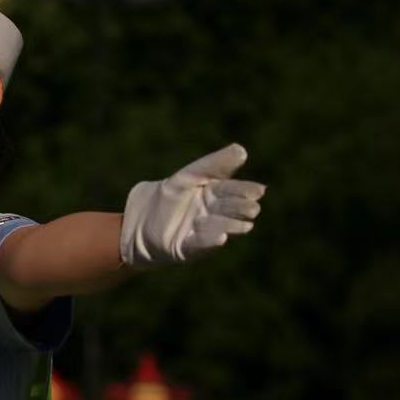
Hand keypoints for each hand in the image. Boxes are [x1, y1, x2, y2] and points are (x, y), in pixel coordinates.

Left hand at [119, 143, 265, 267]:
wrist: (140, 220)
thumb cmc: (167, 196)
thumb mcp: (189, 176)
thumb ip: (213, 164)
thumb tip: (242, 149)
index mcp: (214, 195)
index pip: (231, 190)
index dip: (245, 190)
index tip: (259, 191)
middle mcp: (212, 215)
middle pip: (228, 209)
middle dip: (241, 209)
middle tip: (253, 208)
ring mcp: (201, 233)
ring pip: (219, 228)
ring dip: (231, 226)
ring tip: (245, 225)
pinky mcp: (187, 249)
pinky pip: (200, 245)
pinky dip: (210, 241)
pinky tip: (221, 238)